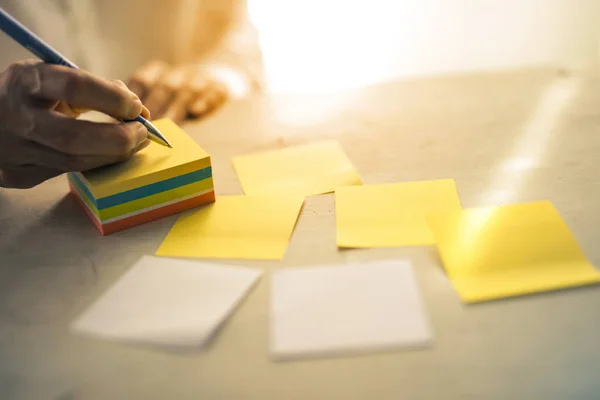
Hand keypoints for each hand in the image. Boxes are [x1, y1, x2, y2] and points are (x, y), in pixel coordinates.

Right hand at [0, 60, 150, 188]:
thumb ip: (93, 87)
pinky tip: (110, 155)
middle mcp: (16, 117)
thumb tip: (138, 108)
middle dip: (118, 138)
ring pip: (75, 161)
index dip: (112, 98)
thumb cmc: (29, 94)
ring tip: (134, 143)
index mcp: (26, 82)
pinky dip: (95, 163)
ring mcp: (14, 151)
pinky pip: (66, 172)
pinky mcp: (18, 175)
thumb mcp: (50, 76)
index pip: (74, 86)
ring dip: (113, 154)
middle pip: (75, 137)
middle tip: (143, 133)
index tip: (136, 106)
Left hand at [127, 61, 230, 123]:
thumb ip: (142, 108)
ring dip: (177, 109)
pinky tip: (196, 112)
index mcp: (158, 72)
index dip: (135, 98)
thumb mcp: (158, 97)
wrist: (217, 82)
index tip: (128, 116)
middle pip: (164, 87)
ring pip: (188, 91)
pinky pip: (214, 93)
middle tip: (147, 129)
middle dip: (155, 107)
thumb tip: (122, 127)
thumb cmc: (178, 98)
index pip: (142, 80)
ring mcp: (201, 79)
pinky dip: (205, 102)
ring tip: (168, 126)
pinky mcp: (220, 88)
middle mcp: (178, 73)